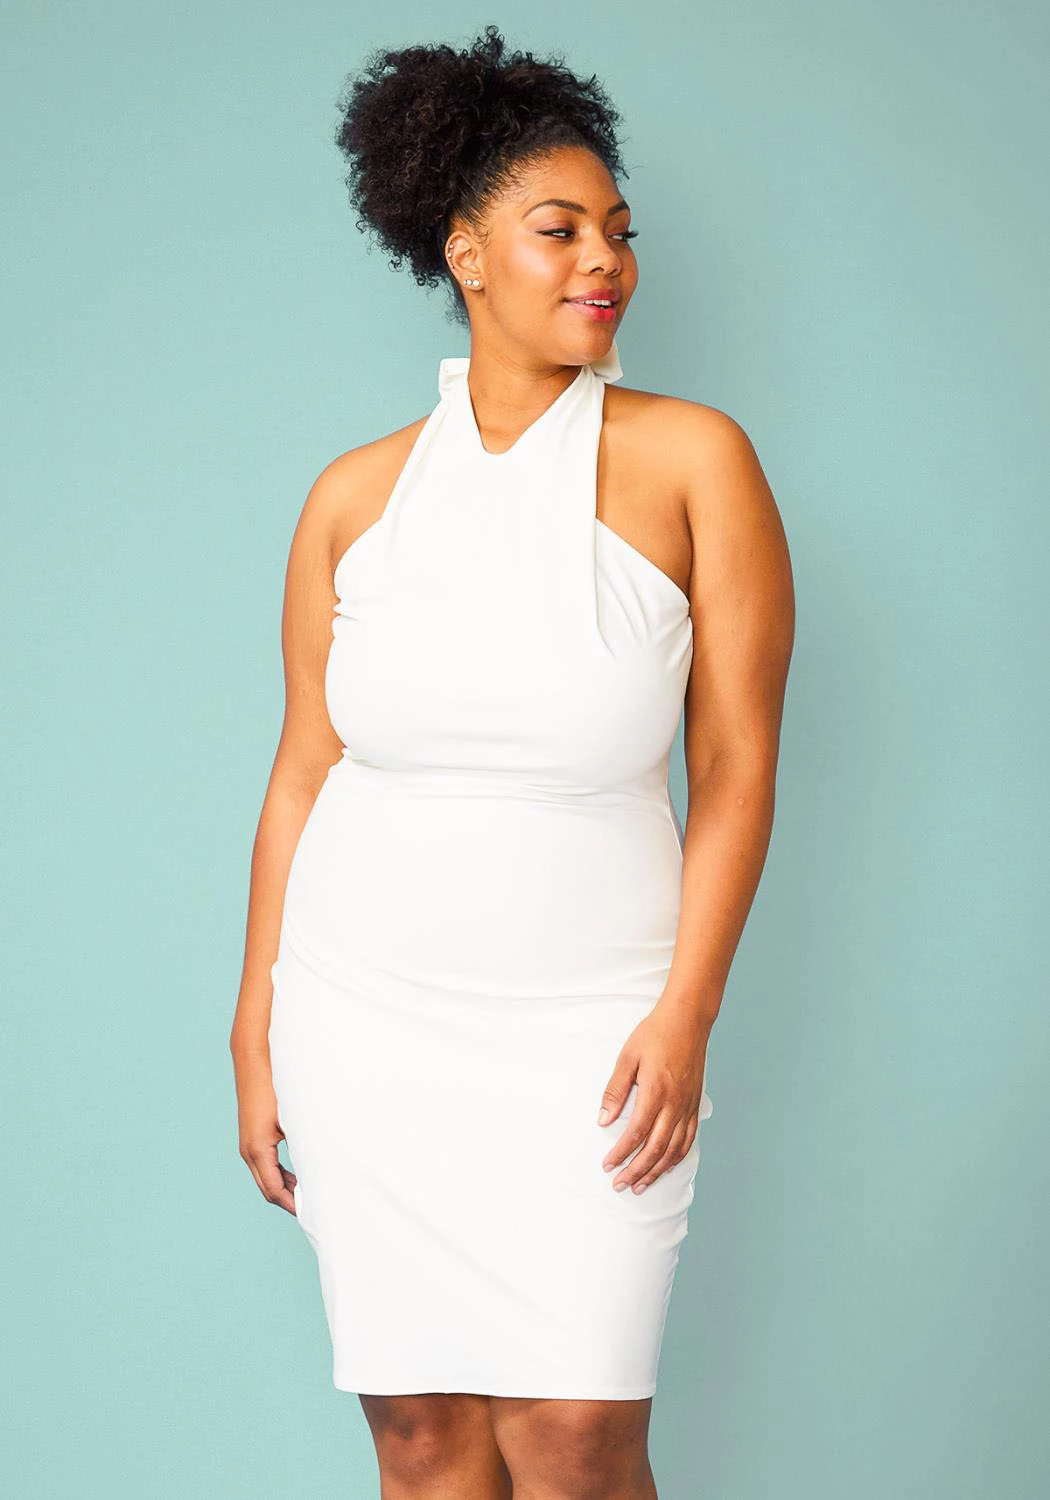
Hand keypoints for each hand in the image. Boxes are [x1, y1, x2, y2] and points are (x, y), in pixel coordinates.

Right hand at [232, 1051, 296, 1214]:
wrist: (254, 1062)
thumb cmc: (274, 1087)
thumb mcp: (292, 1118)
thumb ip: (302, 1143)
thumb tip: (319, 1164)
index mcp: (258, 1150)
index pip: (275, 1190)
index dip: (292, 1204)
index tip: (310, 1212)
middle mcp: (248, 1151)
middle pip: (268, 1189)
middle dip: (289, 1202)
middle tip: (312, 1210)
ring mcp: (247, 1145)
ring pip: (264, 1178)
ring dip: (284, 1189)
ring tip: (307, 1196)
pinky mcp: (250, 1138)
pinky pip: (263, 1166)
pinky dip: (278, 1176)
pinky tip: (295, 1176)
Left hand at [597, 1005, 710, 1193]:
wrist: (688, 1020)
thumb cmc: (655, 1034)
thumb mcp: (627, 1058)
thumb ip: (615, 1091)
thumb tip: (603, 1120)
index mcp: (655, 1092)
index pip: (637, 1133)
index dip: (621, 1154)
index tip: (607, 1166)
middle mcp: (674, 1104)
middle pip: (655, 1148)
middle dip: (637, 1171)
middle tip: (620, 1185)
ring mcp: (687, 1106)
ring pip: (673, 1149)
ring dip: (656, 1170)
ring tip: (640, 1185)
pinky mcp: (695, 1104)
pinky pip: (688, 1139)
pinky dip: (677, 1157)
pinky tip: (666, 1166)